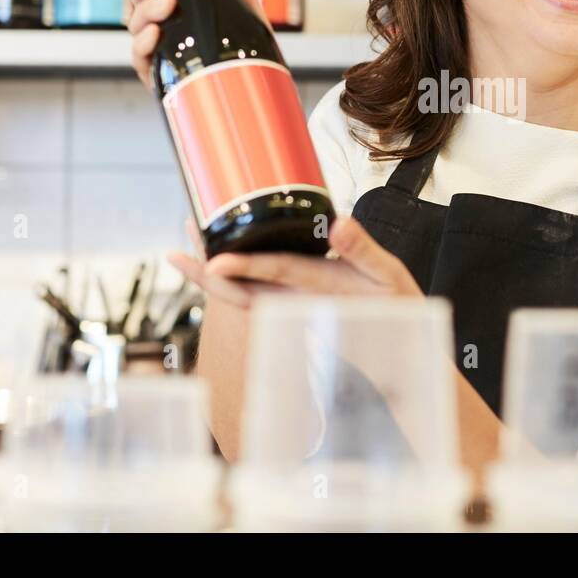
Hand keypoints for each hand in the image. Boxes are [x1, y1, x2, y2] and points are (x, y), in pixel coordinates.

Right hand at [115, 0, 271, 88]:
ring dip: (149, 7)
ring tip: (170, 3)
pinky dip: (145, 41)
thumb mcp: (247, 8)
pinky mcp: (155, 71)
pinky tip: (156, 33)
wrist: (252, 88)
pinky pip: (139, 53)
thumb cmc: (243, 47)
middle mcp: (160, 17)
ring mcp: (154, 43)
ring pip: (136, 18)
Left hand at [168, 215, 422, 306]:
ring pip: (244, 295)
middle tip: (177, 252)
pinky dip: (233, 276)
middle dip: (207, 274)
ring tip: (191, 244)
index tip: (214, 261)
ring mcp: (294, 307)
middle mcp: (300, 301)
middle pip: (243, 293)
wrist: (400, 353)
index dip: (245, 267)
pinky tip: (222, 259)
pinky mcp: (294, 307)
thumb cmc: (398, 312)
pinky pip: (255, 294)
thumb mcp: (391, 276)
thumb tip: (340, 223)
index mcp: (323, 288)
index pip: (277, 274)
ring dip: (214, 274)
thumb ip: (364, 250)